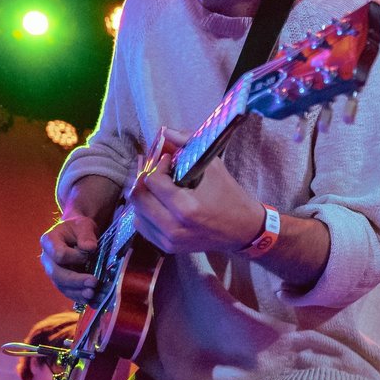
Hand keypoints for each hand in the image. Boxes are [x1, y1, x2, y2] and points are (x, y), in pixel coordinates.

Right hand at [41, 214, 99, 302]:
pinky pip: (68, 292)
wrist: (76, 234)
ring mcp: (53, 271)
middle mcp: (47, 259)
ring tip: (93, 294)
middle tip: (94, 282)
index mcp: (49, 241)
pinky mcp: (61, 281)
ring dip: (78, 292)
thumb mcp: (84, 225)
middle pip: (57, 274)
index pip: (59, 254)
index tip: (90, 252)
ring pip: (62, 286)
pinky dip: (80, 297)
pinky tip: (92, 300)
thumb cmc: (79, 228)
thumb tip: (89, 248)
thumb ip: (86, 234)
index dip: (75, 257)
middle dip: (76, 280)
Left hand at [127, 129, 264, 254]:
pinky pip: (141, 226)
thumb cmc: (230, 197)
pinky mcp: (167, 247)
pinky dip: (144, 211)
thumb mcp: (214, 168)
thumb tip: (166, 132)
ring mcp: (169, 240)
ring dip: (141, 194)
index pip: (152, 181)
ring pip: (136, 212)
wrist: (243, 230)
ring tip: (151, 183)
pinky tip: (155, 202)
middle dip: (141, 177)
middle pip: (138, 197)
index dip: (157, 166)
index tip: (167, 160)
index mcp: (187, 208)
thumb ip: (189, 145)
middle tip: (149, 166)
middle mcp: (174, 227)